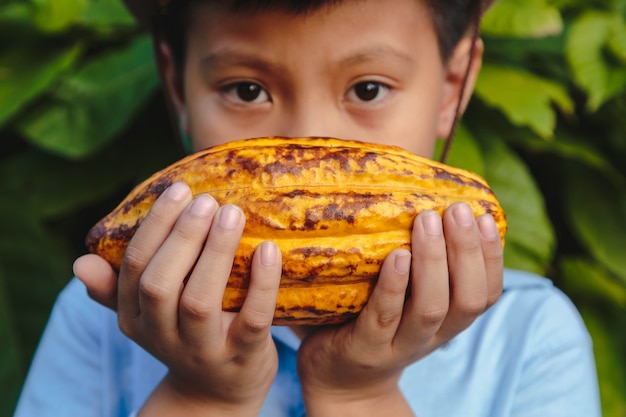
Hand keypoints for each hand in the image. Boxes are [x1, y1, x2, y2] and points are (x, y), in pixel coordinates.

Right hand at [74, 182, 281, 415]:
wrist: (216, 395)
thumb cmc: (184, 337)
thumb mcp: (146, 317)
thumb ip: (115, 289)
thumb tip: (79, 262)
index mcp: (136, 318)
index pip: (135, 267)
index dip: (156, 225)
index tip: (180, 189)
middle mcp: (163, 336)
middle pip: (161, 284)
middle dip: (182, 236)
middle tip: (207, 200)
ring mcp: (204, 350)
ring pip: (200, 301)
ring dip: (216, 252)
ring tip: (232, 214)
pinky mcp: (243, 357)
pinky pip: (253, 320)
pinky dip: (262, 284)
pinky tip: (268, 249)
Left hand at [296, 202, 503, 415]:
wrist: (341, 381)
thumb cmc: (372, 321)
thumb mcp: (406, 298)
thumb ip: (418, 261)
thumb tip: (421, 196)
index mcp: (448, 322)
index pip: (486, 293)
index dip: (492, 257)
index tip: (485, 217)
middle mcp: (432, 336)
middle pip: (466, 299)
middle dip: (467, 251)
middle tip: (457, 209)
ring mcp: (398, 345)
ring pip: (431, 308)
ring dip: (434, 261)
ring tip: (427, 220)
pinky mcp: (365, 348)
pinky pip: (384, 317)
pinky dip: (395, 286)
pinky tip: (397, 256)